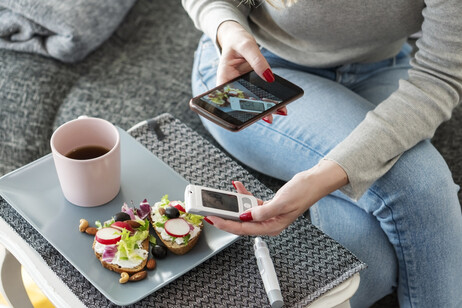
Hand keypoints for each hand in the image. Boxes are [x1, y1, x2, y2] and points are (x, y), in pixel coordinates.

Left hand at [206, 160, 348, 235]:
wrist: (313, 182)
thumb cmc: (303, 193)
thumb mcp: (282, 202)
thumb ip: (263, 211)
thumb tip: (246, 216)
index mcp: (272, 227)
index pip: (243, 229)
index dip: (226, 224)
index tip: (213, 219)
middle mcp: (268, 223)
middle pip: (241, 223)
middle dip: (225, 215)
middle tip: (210, 209)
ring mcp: (267, 215)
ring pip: (244, 212)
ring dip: (234, 202)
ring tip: (223, 194)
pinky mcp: (267, 207)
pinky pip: (251, 203)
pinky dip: (243, 195)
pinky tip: (237, 186)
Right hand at [216, 21, 286, 121]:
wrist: (238, 38)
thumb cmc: (237, 40)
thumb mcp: (246, 45)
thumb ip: (257, 60)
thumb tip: (269, 77)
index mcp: (223, 78)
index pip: (227, 97)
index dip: (236, 108)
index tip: (249, 113)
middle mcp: (232, 87)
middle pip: (242, 103)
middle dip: (255, 112)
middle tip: (268, 118)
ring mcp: (243, 88)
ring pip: (252, 102)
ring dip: (265, 109)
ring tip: (279, 112)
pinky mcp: (252, 86)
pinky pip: (259, 96)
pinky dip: (269, 101)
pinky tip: (280, 106)